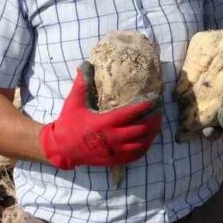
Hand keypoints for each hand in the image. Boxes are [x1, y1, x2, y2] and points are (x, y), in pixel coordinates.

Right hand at [39, 62, 161, 169]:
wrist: (63, 149)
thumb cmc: (69, 123)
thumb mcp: (74, 102)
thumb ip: (82, 83)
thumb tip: (87, 64)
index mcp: (104, 123)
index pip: (130, 114)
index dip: (144, 106)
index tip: (154, 98)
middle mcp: (112, 138)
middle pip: (141, 129)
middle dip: (153, 118)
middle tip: (160, 108)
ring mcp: (115, 150)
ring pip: (142, 143)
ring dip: (152, 132)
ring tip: (158, 121)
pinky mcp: (115, 159)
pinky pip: (136, 154)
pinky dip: (146, 146)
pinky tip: (149, 137)